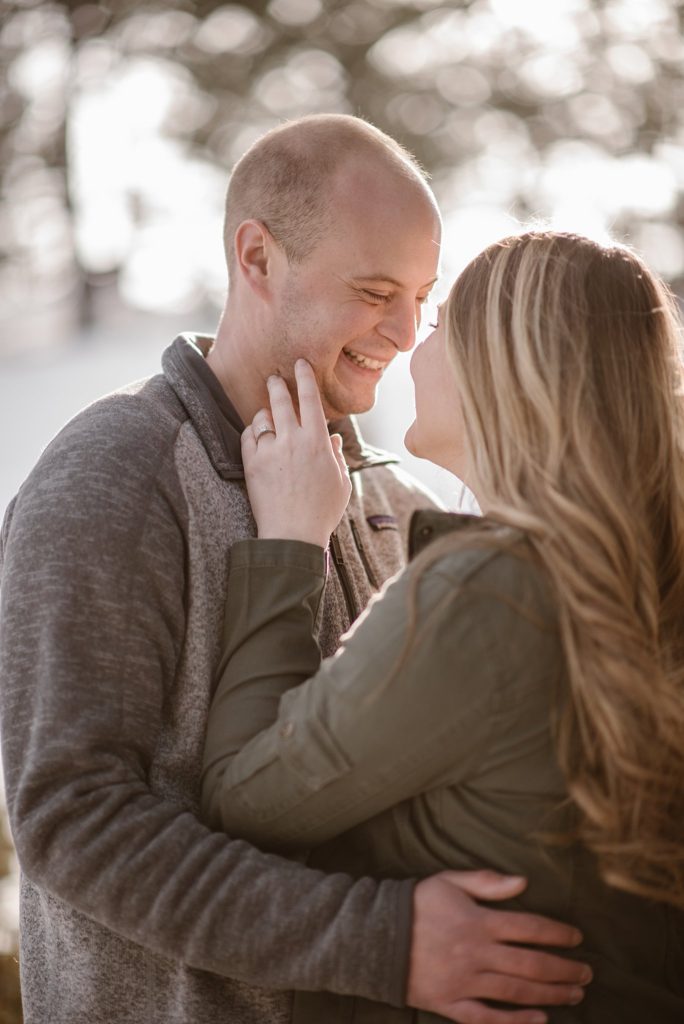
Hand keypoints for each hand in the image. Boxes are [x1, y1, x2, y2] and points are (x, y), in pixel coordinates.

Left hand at [242, 359, 351, 547]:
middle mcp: (293, 441)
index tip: (300, 364)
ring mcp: (270, 451)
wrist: (292, 535)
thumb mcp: (341, 484)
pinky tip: (257, 435)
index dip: (305, 377)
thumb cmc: (321, 512)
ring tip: (267, 413)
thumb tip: (333, 438)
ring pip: (263, 418)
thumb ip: (336, 457)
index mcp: (318, 442)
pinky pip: (248, 436)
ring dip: (265, 412)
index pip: (311, 399)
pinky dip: (252, 432)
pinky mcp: (252, 464)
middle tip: (274, 377)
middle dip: (278, 384)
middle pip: (282, 400)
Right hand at [407, 871, 590, 1023]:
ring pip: (515, 991)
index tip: (576, 937)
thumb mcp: (449, 881)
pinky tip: (539, 1020)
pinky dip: (515, 1022)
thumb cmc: (416, 904)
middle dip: (563, 969)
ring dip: (549, 994)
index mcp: (477, 920)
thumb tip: (523, 882)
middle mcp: (475, 953)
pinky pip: (487, 1018)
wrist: (374, 936)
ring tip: (574, 994)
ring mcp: (464, 982)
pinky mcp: (450, 1004)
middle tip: (586, 973)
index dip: (557, 933)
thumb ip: (486, 882)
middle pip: (530, 964)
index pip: (528, 927)